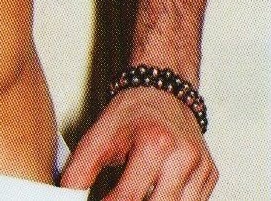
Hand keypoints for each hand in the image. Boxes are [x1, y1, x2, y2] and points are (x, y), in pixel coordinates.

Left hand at [60, 87, 217, 199]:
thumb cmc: (133, 110)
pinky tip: (155, 192)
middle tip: (117, 199)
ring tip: (138, 191)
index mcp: (154, 144)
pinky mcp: (210, 174)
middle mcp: (183, 156)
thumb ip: (80, 169)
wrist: (162, 87)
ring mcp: (201, 167)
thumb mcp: (99, 135)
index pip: (128, 198)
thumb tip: (67, 197)